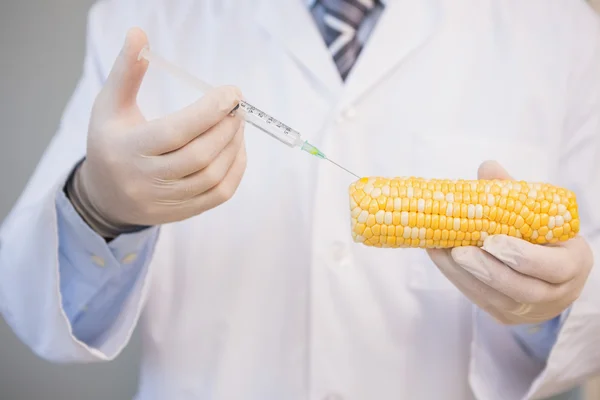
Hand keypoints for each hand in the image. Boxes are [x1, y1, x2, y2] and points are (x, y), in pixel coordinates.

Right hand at [78, 27, 246, 227]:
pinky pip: (219, 194)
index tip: (232, 92)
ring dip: (234, 146)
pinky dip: (235, 169)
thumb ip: (126, 72)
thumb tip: (139, 33)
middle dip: (226, 127)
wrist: (106, 196)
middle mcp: (145, 180)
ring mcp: (165, 201)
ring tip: (238, 122)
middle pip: (199, 156)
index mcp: (127, 151)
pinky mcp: (182, 214)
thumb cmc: (111, 142)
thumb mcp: (109, 106)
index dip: (209, 112)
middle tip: (238, 106)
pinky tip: (237, 148)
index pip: (175, 132)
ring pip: (212, 176)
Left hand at [426, 160, 593, 324]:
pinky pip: (480, 301)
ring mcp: (529, 311)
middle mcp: (555, 294)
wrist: (546, 272)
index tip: (492, 240)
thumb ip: (514, 192)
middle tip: (458, 251)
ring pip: (495, 299)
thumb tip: (487, 168)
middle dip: (486, 270)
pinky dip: (457, 278)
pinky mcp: (505, 316)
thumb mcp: (539, 214)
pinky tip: (439, 256)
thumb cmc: (543, 235)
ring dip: (464, 275)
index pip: (551, 267)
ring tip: (441, 251)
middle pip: (519, 289)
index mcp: (572, 265)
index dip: (521, 256)